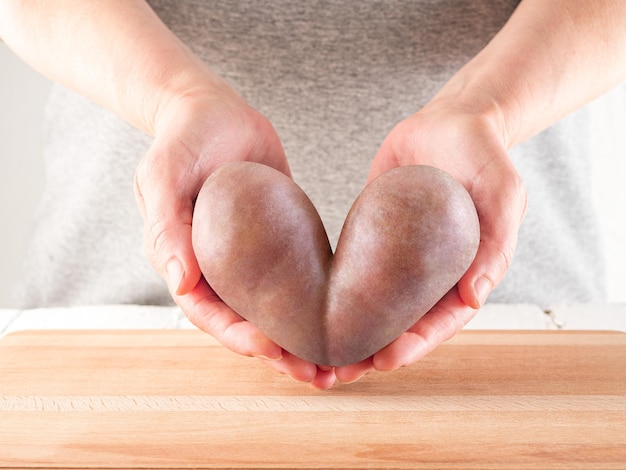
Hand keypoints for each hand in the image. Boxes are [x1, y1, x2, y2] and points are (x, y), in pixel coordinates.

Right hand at [134, 86, 335, 388]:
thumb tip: (180, 281)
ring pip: (275, 311)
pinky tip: (346, 317)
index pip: (209, 314)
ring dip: (304, 340)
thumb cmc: (183, 137)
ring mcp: (248, 258)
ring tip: (342, 362)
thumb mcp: (165, 173)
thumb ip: (166, 224)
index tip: (274, 350)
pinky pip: (296, 281)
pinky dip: (317, 305)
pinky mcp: (276, 243)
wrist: (212, 109)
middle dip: (280, 353)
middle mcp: (218, 269)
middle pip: (246, 324)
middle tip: (319, 374)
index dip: (240, 338)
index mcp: (185, 261)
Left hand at [335, 102, 527, 382]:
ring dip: (349, 331)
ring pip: (374, 305)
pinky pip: (356, 270)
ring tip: (317, 352)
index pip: (440, 321)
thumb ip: (496, 242)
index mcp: (465, 271)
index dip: (413, 345)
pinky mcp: (376, 237)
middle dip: (372, 350)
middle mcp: (430, 272)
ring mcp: (401, 257)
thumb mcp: (502, 191)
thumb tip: (475, 298)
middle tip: (338, 371)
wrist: (451, 121)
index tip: (383, 362)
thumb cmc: (484, 154)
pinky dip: (337, 293)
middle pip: (401, 322)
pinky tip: (310, 307)